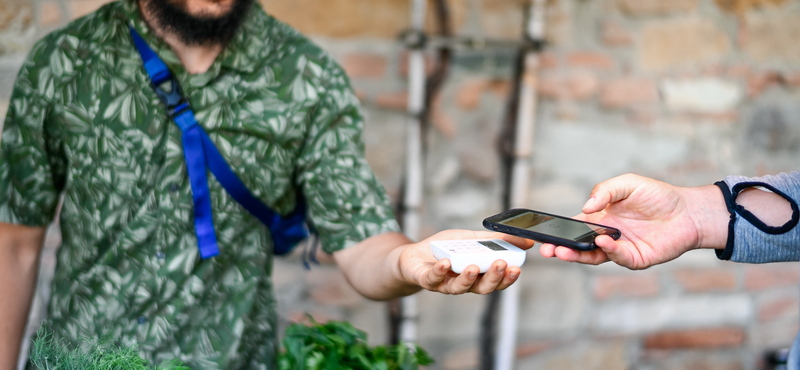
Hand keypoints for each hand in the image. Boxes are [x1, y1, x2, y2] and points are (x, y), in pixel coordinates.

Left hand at [399, 229, 534, 293]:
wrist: (414, 256)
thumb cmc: (446, 249)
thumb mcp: (473, 239)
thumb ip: (497, 240)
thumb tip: (527, 240)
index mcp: (478, 275)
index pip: (497, 281)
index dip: (507, 277)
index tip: (517, 267)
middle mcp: (464, 284)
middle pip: (482, 287)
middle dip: (493, 277)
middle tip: (500, 264)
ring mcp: (445, 284)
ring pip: (459, 288)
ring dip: (468, 278)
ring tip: (473, 266)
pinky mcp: (426, 280)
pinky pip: (434, 279)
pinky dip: (440, 271)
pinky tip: (446, 262)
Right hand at [539, 174, 728, 269]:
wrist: (688, 211)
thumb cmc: (657, 195)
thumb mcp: (626, 183)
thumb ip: (603, 191)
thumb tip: (586, 207)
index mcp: (599, 218)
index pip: (573, 227)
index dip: (558, 231)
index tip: (542, 233)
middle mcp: (606, 236)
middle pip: (578, 245)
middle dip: (560, 249)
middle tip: (546, 249)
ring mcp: (619, 249)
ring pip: (593, 256)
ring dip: (577, 255)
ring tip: (563, 251)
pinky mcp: (636, 259)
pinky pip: (618, 257)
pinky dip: (609, 251)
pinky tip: (603, 242)